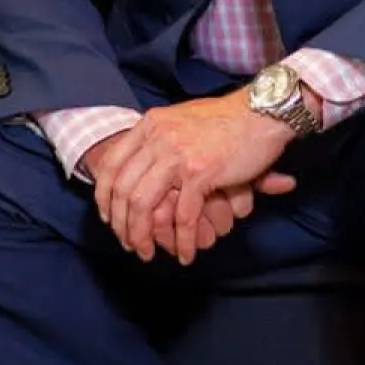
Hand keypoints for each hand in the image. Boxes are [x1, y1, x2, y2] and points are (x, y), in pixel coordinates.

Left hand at [85, 93, 298, 263]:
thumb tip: (144, 160)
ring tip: (149, 253)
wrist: (261, 110)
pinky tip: (186, 253)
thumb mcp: (180, 120)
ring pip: (143, 204)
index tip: (109, 217)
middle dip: (121, 223)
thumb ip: (160, 138)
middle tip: (129, 244)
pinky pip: (183, 215)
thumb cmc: (226, 119)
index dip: (103, 196)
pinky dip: (183, 240)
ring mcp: (176, 154)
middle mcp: (156, 137)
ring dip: (143, 235)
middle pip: (122, 189)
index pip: (110, 164)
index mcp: (149, 124)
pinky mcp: (200, 171)